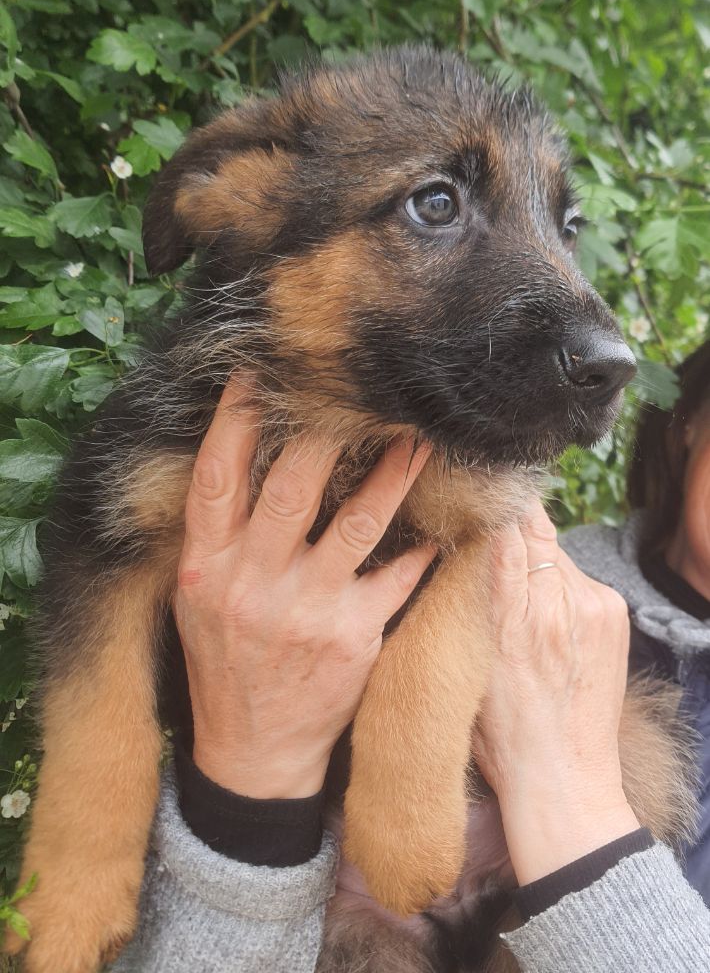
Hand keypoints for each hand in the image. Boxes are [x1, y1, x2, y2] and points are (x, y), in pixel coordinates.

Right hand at [173, 378, 434, 799]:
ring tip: (420, 436)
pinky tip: (444, 520)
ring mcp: (307, 610)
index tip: (259, 372)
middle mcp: (254, 583)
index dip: (235, 419)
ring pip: (357, 521)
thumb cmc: (225, 664)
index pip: (216, 476)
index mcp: (209, 566)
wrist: (253, 752)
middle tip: (358, 388)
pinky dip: (423, 546)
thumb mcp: (199, 600)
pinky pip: (398, 576)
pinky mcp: (355, 635)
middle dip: (324, 431)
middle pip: (291, 487)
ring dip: (393, 472)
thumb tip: (241, 458)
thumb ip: (218, 537)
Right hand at [474, 500, 639, 884]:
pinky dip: (558, 584)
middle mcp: (562, 601)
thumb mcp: (465, 662)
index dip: (491, 505)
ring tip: (517, 599)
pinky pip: (578, 577)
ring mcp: (596, 605)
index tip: (473, 490)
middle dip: (510, 530)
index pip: (506, 530)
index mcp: (514, 615)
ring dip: (536, 561)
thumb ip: (469, 595)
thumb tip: (467, 539)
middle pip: (534, 533)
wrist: (563, 777)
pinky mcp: (615, 613)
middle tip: (486, 535)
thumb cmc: (499, 731)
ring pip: (556, 554)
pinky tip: (545, 617)